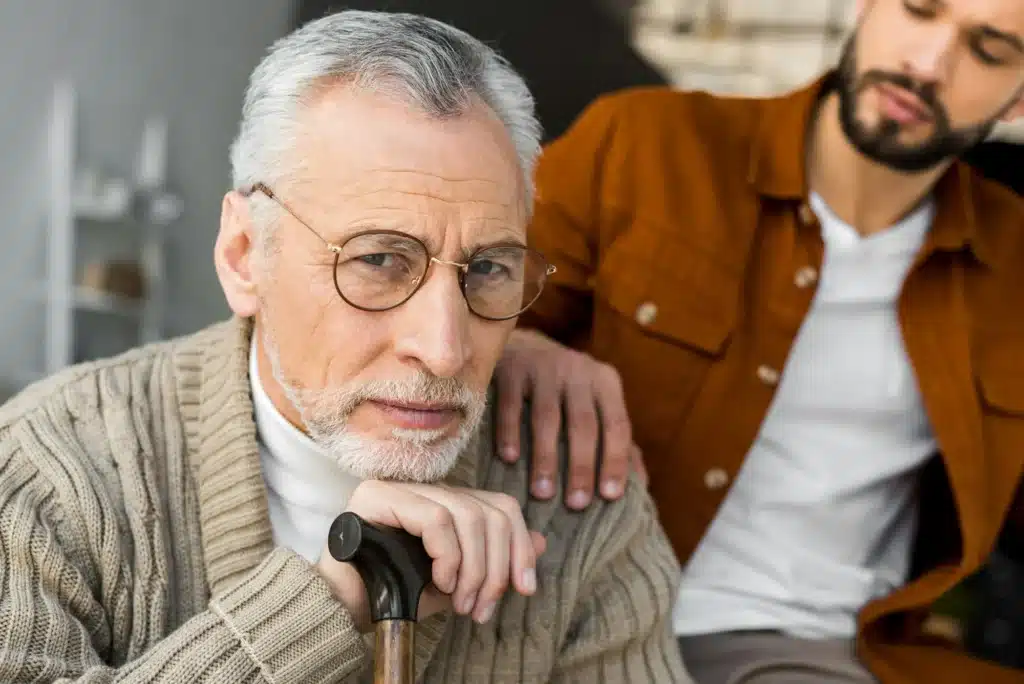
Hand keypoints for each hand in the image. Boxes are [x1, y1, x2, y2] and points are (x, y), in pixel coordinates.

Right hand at [316, 481, 546, 631]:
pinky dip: (447, 555)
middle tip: (482, 607)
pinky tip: (441, 583)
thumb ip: (495, 560)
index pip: (500, 505)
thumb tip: (541, 542)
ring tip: (462, 602)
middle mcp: (425, 488)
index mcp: (446, 502)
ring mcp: (399, 487)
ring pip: (465, 513)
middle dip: (497, 566)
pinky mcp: (375, 495)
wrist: (344, 612)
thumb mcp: (459, 582)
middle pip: (489, 510)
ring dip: (473, 567)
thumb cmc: (397, 595)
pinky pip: (433, 518)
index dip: (520, 545)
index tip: (524, 588)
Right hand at [494, 329, 643, 509]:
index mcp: (605, 382)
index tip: (609, 496)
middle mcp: (578, 370)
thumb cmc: (566, 388)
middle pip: (584, 424)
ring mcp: (543, 366)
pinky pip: (511, 404)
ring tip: (542, 493)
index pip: (617, 424)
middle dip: (581, 466)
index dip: (615, 460)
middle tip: (576, 505)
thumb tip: (641, 483)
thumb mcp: (597, 403)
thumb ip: (618, 439)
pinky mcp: (512, 367)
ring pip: (548, 418)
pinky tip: (509, 459)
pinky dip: (510, 432)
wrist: (522, 345)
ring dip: (545, 457)